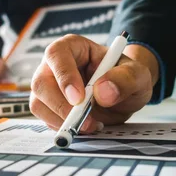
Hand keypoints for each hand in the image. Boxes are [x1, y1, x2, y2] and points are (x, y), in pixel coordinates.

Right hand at [29, 35, 158, 131]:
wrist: (123, 95)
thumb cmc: (126, 77)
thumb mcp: (137, 75)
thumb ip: (125, 79)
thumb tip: (103, 92)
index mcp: (72, 47)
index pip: (57, 55)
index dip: (64, 76)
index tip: (79, 99)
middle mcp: (54, 65)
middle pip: (41, 82)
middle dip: (61, 106)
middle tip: (86, 122)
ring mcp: (48, 86)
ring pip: (38, 103)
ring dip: (62, 120)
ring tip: (91, 125)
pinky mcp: (48, 106)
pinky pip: (45, 119)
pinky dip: (63, 128)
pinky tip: (85, 126)